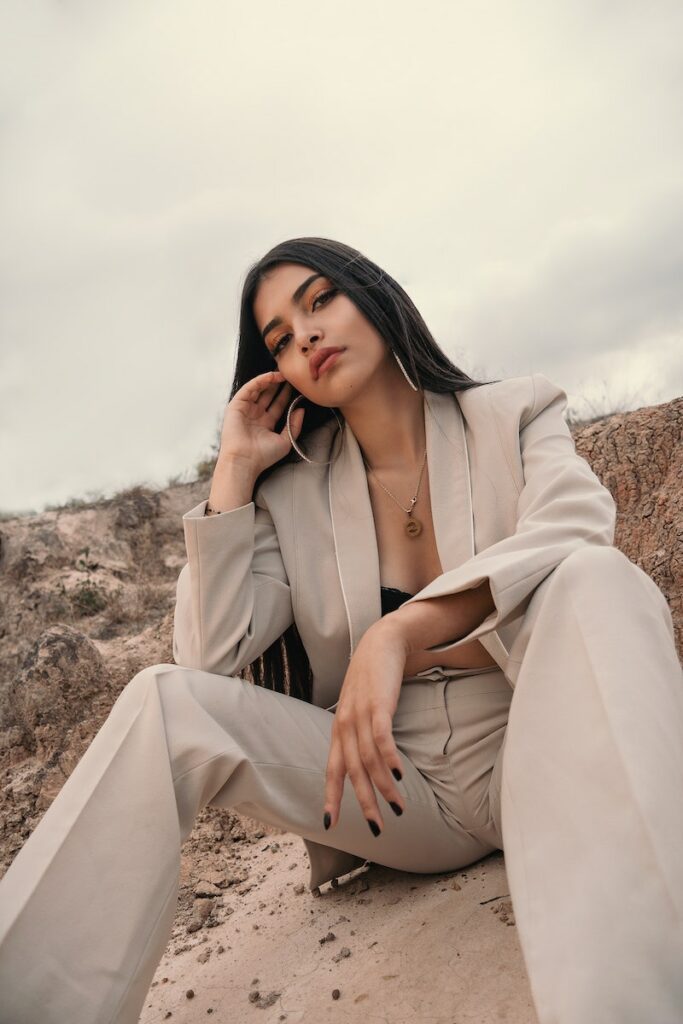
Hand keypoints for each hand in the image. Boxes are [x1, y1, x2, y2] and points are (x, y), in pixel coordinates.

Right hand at [219, 370, 304, 476]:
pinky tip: (271, 377)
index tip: (297, 386)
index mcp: (266, 423)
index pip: (278, 405)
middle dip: (278, 385)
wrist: (244, 461)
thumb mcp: (285, 441)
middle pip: (268, 395)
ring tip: (283, 373)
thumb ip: (294, 425)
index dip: (286, 395)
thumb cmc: (264, 456)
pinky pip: (249, 389)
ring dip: (270, 380)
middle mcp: (255, 415)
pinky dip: (259, 381)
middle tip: (290, 374)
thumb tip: (301, 409)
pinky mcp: (236, 406)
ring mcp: (245, 410)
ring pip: (258, 389)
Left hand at [323, 619, 409, 835]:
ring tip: (399, 807)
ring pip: (368, 760)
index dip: (330, 798)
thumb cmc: (371, 679)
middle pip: (352, 772)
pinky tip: (400, 774)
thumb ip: (359, 734)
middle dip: (364, 803)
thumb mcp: (359, 708)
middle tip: (376, 829)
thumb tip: (366, 763)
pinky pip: (382, 737)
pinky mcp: (378, 704)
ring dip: (384, 787)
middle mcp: (345, 725)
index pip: (332, 770)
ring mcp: (360, 714)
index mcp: (339, 730)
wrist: (381, 642)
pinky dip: (389, 758)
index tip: (328, 826)